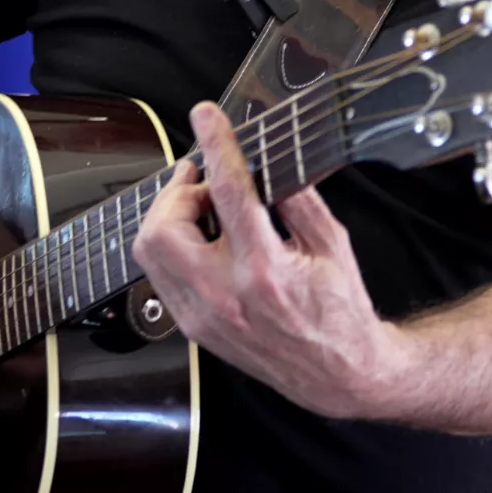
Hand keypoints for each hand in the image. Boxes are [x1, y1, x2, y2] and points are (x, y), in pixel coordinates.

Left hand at [131, 102, 398, 419]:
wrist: (339, 376)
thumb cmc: (341, 311)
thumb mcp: (332, 244)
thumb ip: (298, 198)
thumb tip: (267, 159)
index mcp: (265, 270)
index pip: (229, 193)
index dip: (215, 146)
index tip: (206, 116)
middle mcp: (225, 296)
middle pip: (164, 227)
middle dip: (177, 192)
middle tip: (203, 181)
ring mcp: (204, 317)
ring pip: (150, 252)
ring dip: (168, 217)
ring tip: (202, 207)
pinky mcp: (194, 329)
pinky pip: (160, 276)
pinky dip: (171, 247)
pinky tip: (200, 239)